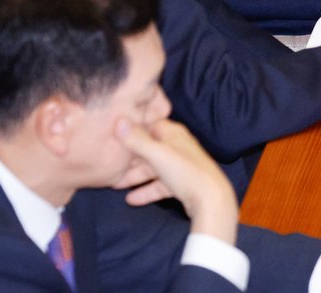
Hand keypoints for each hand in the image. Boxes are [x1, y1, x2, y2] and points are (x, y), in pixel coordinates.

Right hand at [116, 118, 237, 243]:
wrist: (211, 199)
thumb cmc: (185, 171)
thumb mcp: (157, 154)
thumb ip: (136, 140)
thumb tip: (118, 121)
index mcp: (173, 133)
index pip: (149, 126)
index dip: (132, 131)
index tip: (112, 137)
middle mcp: (177, 146)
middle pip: (148, 150)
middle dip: (129, 159)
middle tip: (109, 167)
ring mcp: (180, 166)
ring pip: (153, 169)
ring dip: (135, 177)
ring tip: (114, 185)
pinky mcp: (182, 184)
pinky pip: (160, 185)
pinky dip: (146, 191)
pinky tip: (131, 200)